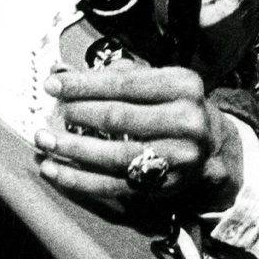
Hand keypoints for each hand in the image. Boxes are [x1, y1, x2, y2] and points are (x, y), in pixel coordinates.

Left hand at [33, 62, 243, 213]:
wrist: (213, 146)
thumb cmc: (172, 105)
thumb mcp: (155, 81)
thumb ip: (112, 75)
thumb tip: (60, 72)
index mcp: (183, 87)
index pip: (124, 84)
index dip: (84, 85)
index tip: (52, 85)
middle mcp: (187, 122)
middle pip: (119, 118)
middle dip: (77, 114)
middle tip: (51, 113)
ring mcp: (178, 157)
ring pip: (115, 155)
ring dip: (73, 149)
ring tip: (44, 140)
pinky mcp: (165, 185)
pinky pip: (115, 185)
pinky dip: (80, 180)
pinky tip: (54, 171)